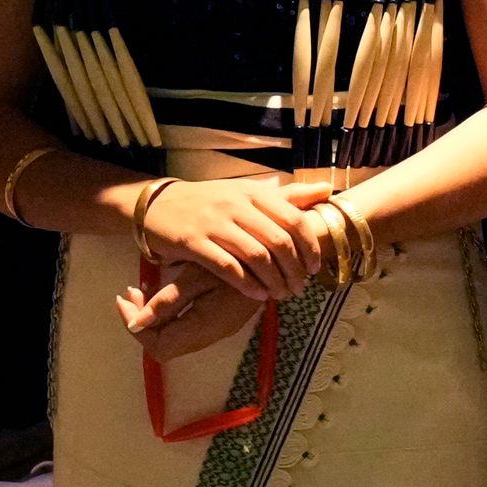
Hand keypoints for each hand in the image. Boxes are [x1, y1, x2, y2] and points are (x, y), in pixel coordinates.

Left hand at [118, 262, 263, 356]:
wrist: (282, 259)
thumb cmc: (241, 260)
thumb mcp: (199, 275)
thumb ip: (168, 301)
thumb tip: (136, 324)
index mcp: (205, 327)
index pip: (159, 346)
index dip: (136, 326)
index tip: (126, 297)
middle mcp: (211, 335)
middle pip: (165, 345)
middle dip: (142, 319)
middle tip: (133, 289)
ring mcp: (218, 330)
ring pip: (175, 336)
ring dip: (155, 316)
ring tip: (146, 287)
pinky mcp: (221, 320)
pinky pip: (187, 326)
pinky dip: (170, 312)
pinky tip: (166, 289)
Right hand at [135, 173, 335, 299]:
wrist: (159, 204)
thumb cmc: (211, 202)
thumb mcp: (248, 193)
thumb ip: (287, 196)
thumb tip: (327, 191)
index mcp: (254, 193)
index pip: (294, 220)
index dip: (310, 247)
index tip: (315, 268)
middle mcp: (236, 205)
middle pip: (279, 242)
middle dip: (294, 270)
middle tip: (299, 288)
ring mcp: (214, 223)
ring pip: (256, 257)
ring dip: (274, 281)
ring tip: (281, 294)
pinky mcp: (193, 242)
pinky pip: (227, 268)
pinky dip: (247, 285)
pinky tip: (258, 296)